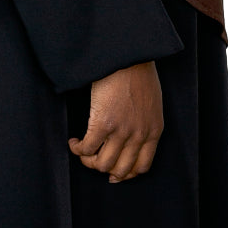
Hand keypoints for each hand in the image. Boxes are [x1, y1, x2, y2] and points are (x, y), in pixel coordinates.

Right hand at [67, 60, 163, 182]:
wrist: (128, 54)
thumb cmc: (138, 71)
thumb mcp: (151, 102)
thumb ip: (144, 121)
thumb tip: (129, 135)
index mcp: (154, 130)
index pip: (141, 167)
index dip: (125, 173)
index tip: (114, 171)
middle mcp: (139, 135)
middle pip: (120, 170)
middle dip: (104, 169)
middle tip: (94, 159)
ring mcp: (121, 131)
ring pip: (102, 164)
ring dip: (89, 161)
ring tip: (83, 150)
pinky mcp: (103, 122)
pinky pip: (87, 148)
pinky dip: (78, 149)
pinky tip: (74, 142)